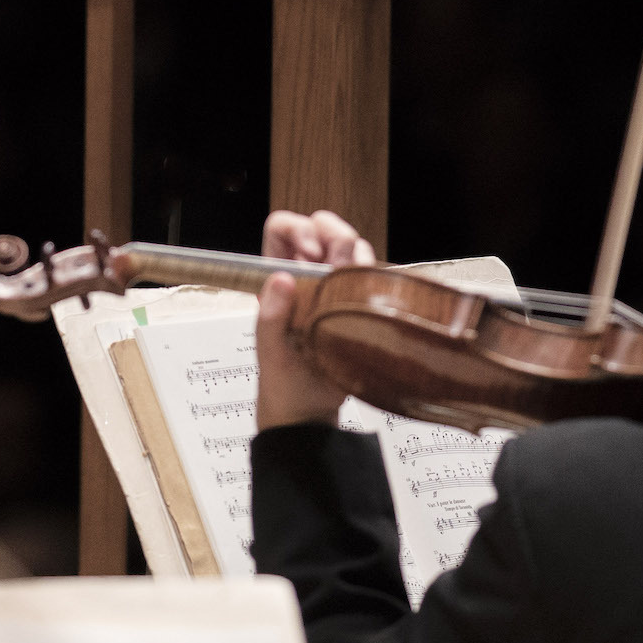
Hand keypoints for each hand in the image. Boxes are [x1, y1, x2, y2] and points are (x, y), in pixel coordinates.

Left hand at [256, 210, 371, 430]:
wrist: (311, 414)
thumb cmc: (283, 384)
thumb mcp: (270, 352)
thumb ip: (270, 318)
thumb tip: (281, 278)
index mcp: (276, 278)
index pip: (282, 229)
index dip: (297, 229)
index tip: (310, 252)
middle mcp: (305, 275)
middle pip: (322, 228)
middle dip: (335, 235)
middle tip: (337, 265)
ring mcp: (333, 287)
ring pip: (350, 247)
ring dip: (356, 255)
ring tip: (351, 282)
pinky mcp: (357, 302)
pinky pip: (369, 273)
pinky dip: (373, 274)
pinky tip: (368, 293)